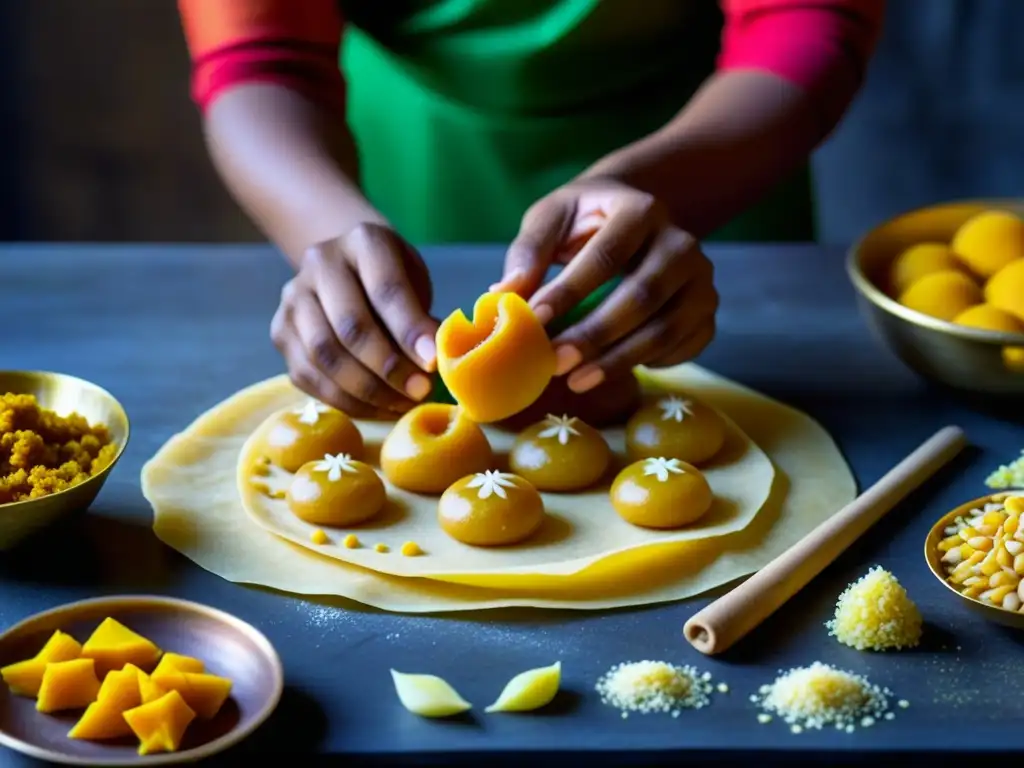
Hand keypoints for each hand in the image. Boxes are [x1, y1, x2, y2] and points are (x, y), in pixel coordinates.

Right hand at [271, 223, 438, 417]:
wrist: (347, 269)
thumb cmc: (391, 280)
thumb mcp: (415, 283)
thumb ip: (423, 318)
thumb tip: (434, 364)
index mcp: (363, 242)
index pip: (386, 290)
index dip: (410, 331)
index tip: (433, 363)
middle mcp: (320, 263)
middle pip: (351, 325)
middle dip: (389, 367)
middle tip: (419, 391)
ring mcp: (293, 298)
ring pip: (325, 355)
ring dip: (367, 390)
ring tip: (401, 404)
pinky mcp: (281, 333)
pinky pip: (308, 377)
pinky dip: (345, 400)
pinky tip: (377, 408)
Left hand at [496, 177, 717, 393]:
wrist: (637, 216)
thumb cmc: (585, 220)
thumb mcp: (552, 218)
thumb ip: (529, 252)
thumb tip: (502, 296)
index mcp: (641, 210)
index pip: (606, 255)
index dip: (570, 292)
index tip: (534, 321)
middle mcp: (681, 243)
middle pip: (642, 296)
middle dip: (595, 335)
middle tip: (555, 362)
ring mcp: (701, 280)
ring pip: (664, 329)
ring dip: (618, 360)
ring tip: (575, 380)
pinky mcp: (707, 311)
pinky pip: (682, 348)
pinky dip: (648, 365)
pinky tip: (610, 371)